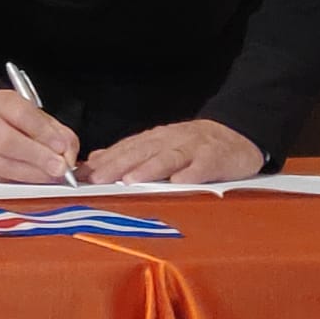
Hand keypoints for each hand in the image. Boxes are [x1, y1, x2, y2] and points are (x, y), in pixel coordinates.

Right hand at [0, 90, 80, 182]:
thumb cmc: (21, 125)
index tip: (61, 147)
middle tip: (60, 168)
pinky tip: (36, 184)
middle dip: (37, 156)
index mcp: (1, 102)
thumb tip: (67, 157)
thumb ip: (61, 136)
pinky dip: (20, 184)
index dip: (42, 132)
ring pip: (1, 164)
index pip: (21, 114)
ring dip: (31, 174)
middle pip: (7, 141)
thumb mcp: (43, 120)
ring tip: (52, 177)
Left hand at [84, 119, 262, 184]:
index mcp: (153, 140)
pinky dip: (190, 174)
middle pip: (140, 152)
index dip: (105, 161)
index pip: (125, 149)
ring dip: (148, 169)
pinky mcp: (213, 159)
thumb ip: (128, 154)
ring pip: (167, 158)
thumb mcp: (158, 145)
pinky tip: (179, 183)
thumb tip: (94, 162)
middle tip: (99, 178)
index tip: (85, 174)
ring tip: (131, 180)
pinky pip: (201, 167)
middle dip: (118, 165)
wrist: (235, 135)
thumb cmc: (191, 146)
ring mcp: (191, 149)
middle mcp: (168, 142)